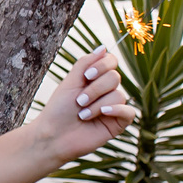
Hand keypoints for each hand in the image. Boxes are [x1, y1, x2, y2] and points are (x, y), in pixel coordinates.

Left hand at [35, 45, 135, 164]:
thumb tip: (103, 47)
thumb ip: (85, 63)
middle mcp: (106, 91)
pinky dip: (115, 110)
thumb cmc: (58, 109)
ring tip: (82, 115)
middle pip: (115, 77)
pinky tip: (102, 114)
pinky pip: (129, 112)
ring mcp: (113, 107)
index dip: (102, 65)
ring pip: (118, 95)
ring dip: (96, 104)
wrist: (53, 136)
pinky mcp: (118, 123)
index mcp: (94, 79)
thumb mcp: (70, 82)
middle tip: (79, 101)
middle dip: (94, 89)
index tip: (86, 76)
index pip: (111, 61)